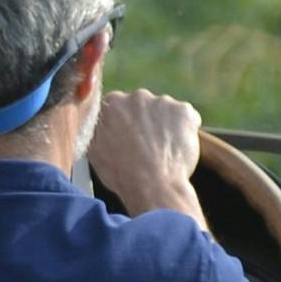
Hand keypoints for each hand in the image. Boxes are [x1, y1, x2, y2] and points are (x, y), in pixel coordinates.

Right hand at [88, 88, 206, 224]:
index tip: (126, 139)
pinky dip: (185, 130)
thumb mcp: (94, 151)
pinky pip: (186, 117)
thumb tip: (96, 123)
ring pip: (164, 111)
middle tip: (145, 147)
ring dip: (164, 126)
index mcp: (111, 103)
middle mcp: (137, 96)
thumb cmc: (122, 173)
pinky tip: (176, 149)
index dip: (123, 125)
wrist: (152, 185)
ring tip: (161, 152)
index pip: (118, 107)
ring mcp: (163, 102)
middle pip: (142, 106)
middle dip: (144, 122)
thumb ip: (95, 130)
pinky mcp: (184, 111)